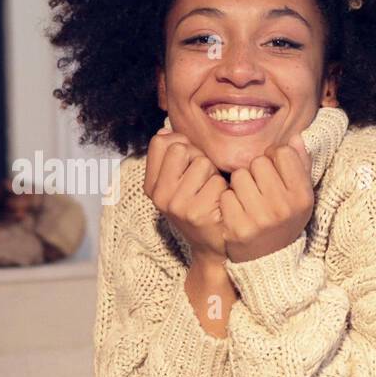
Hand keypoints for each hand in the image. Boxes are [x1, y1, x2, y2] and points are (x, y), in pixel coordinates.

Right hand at [144, 128, 228, 261]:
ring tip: (211, 193)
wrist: (212, 245)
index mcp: (151, 185)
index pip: (160, 142)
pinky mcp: (196, 213)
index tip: (187, 162)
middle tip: (203, 180)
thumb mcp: (178, 182)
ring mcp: (176, 205)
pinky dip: (224, 190)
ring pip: (202, 163)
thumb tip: (166, 131)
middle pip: (181, 148)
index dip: (181, 145)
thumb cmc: (199, 205)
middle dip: (198, 158)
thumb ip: (171, 157)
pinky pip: (218, 182)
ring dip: (213, 175)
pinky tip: (219, 204)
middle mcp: (159, 195)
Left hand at [220, 133, 313, 262]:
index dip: (274, 157)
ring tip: (247, 200)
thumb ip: (300, 165)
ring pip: (239, 176)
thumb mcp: (300, 196)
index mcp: (302, 196)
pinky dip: (228, 201)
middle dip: (255, 172)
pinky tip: (237, 212)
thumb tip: (294, 137)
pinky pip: (225, 195)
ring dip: (239, 185)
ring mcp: (260, 219)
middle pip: (258, 162)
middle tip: (258, 190)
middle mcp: (283, 207)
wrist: (268, 261)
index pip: (283, 153)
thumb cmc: (284, 220)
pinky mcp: (237, 228)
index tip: (272, 171)